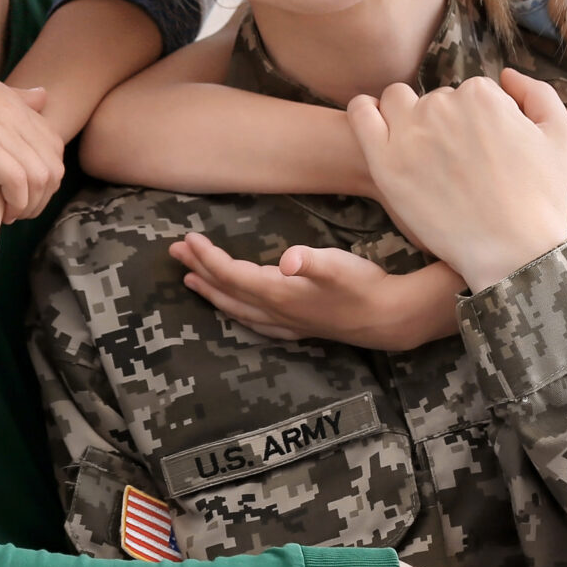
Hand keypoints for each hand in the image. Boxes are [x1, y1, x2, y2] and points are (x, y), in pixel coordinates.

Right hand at [0, 29, 63, 219]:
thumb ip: (11, 95)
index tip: (19, 192)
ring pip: (44, 178)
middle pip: (55, 165)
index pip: (54, 145)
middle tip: (15, 210)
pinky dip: (14, 203)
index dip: (43, 175)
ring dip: (29, 205)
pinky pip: (19, 182)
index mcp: (14, 101)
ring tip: (6, 215)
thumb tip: (43, 95)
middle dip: (41, 196)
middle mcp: (15, 114)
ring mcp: (0, 128)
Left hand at [166, 233, 462, 351]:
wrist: (391, 317)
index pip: (231, 274)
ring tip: (190, 282)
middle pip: (226, 290)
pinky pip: (255, 322)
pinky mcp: (300, 327)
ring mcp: (287, 323)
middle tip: (174, 253)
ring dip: (211, 293)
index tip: (187, 239)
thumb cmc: (364, 286)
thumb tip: (289, 259)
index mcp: (278, 294)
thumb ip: (312, 261)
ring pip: (237, 309)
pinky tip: (237, 312)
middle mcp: (276, 312)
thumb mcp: (339, 265)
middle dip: (198, 271)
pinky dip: (237, 313)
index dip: (206, 257)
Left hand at [348, 70, 566, 291]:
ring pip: (398, 100)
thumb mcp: (562, 136)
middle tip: (456, 163)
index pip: (473, 92)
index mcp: (482, 95)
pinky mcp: (385, 162)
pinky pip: (362, 115)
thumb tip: (506, 75)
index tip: (483, 151)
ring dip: (406, 114)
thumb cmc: (541, 198)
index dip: (480, 122)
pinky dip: (366, 111)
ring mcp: (411, 133)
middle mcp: (443, 105)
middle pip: (437, 99)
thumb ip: (537, 93)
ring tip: (419, 147)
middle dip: (445, 122)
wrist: (512, 251)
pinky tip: (376, 123)